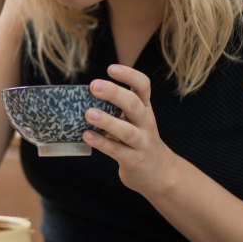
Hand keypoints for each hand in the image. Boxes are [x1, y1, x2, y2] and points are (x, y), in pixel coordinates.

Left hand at [83, 64, 178, 195]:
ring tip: (88, 114)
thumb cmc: (139, 140)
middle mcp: (146, 123)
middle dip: (114, 93)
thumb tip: (82, 96)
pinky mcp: (134, 160)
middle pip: (134, 104)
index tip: (111, 69)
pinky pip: (117, 151)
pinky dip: (101, 143)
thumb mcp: (134, 120)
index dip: (129, 75)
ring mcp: (142, 142)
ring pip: (127, 130)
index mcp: (145, 108)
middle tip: (93, 86)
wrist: (160, 173)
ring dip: (107, 121)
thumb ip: (117, 108)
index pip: (143, 86)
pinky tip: (87, 136)